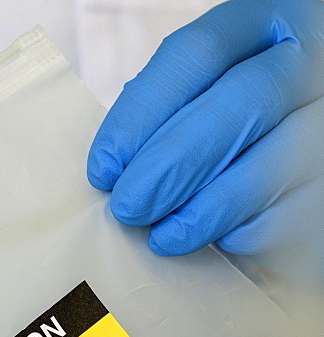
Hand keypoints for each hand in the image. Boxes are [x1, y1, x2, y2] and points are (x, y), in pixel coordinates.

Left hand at [87, 0, 323, 256]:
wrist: (302, 154)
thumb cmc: (238, 123)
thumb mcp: (209, 90)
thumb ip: (170, 112)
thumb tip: (114, 168)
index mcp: (265, 23)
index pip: (196, 54)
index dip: (142, 113)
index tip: (106, 167)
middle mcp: (310, 59)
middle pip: (240, 101)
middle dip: (172, 161)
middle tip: (130, 206)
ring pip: (275, 159)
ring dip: (207, 206)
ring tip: (164, 235)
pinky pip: (299, 207)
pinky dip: (250, 229)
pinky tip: (219, 240)